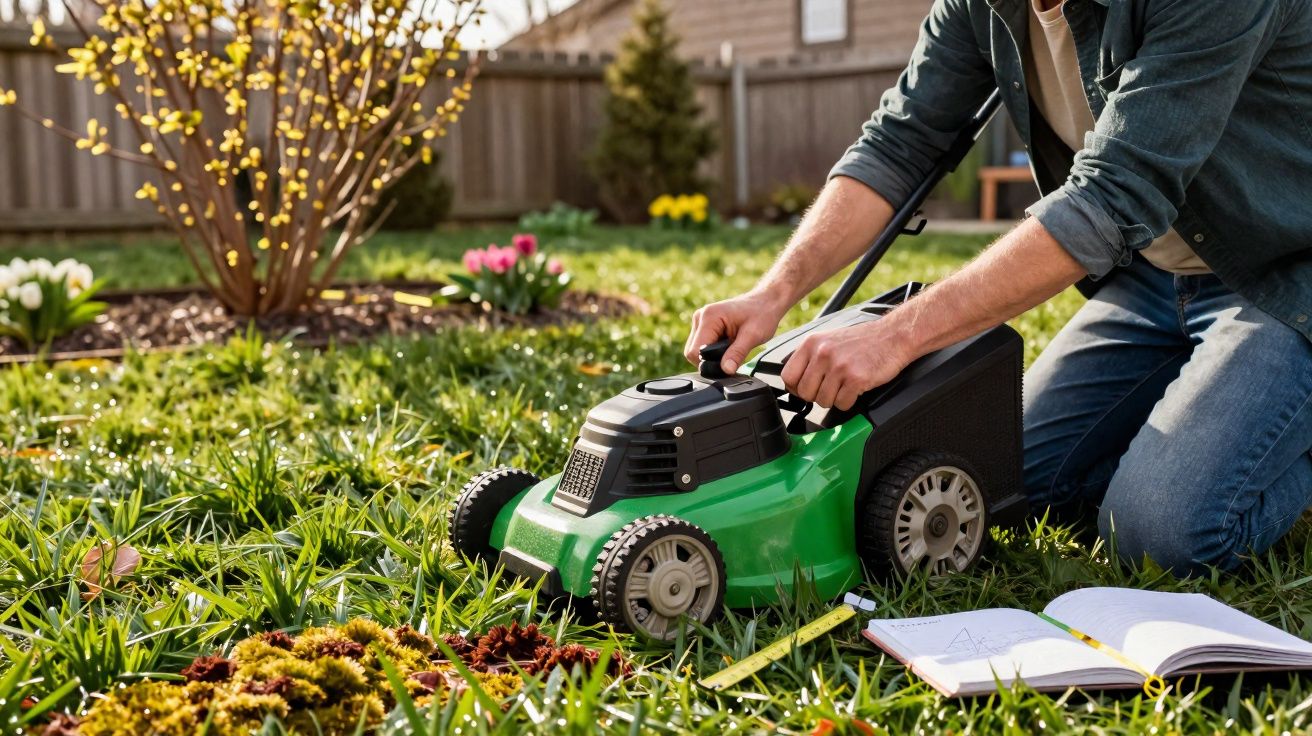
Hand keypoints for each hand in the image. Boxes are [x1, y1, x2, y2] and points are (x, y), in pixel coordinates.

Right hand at [684, 291, 788, 372]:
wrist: (766, 301)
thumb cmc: (762, 314)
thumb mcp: (753, 336)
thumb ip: (737, 354)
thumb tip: (726, 370)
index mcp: (709, 317)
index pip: (695, 351)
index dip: (709, 363)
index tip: (728, 362)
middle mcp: (700, 317)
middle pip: (692, 352)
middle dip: (710, 360)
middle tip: (732, 355)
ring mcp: (700, 320)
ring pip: (695, 350)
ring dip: (712, 356)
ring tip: (731, 347)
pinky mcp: (703, 325)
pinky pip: (701, 346)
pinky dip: (712, 351)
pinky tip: (727, 344)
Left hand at [780, 319, 915, 410]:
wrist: (893, 336)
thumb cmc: (862, 340)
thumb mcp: (828, 340)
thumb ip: (810, 357)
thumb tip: (794, 381)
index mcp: (812, 343)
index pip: (788, 376)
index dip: (796, 388)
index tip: (806, 389)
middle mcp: (823, 353)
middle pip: (804, 393)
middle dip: (816, 396)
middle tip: (831, 388)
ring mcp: (839, 366)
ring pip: (822, 401)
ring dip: (834, 399)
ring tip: (845, 386)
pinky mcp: (856, 378)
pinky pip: (842, 404)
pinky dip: (848, 401)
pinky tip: (855, 389)